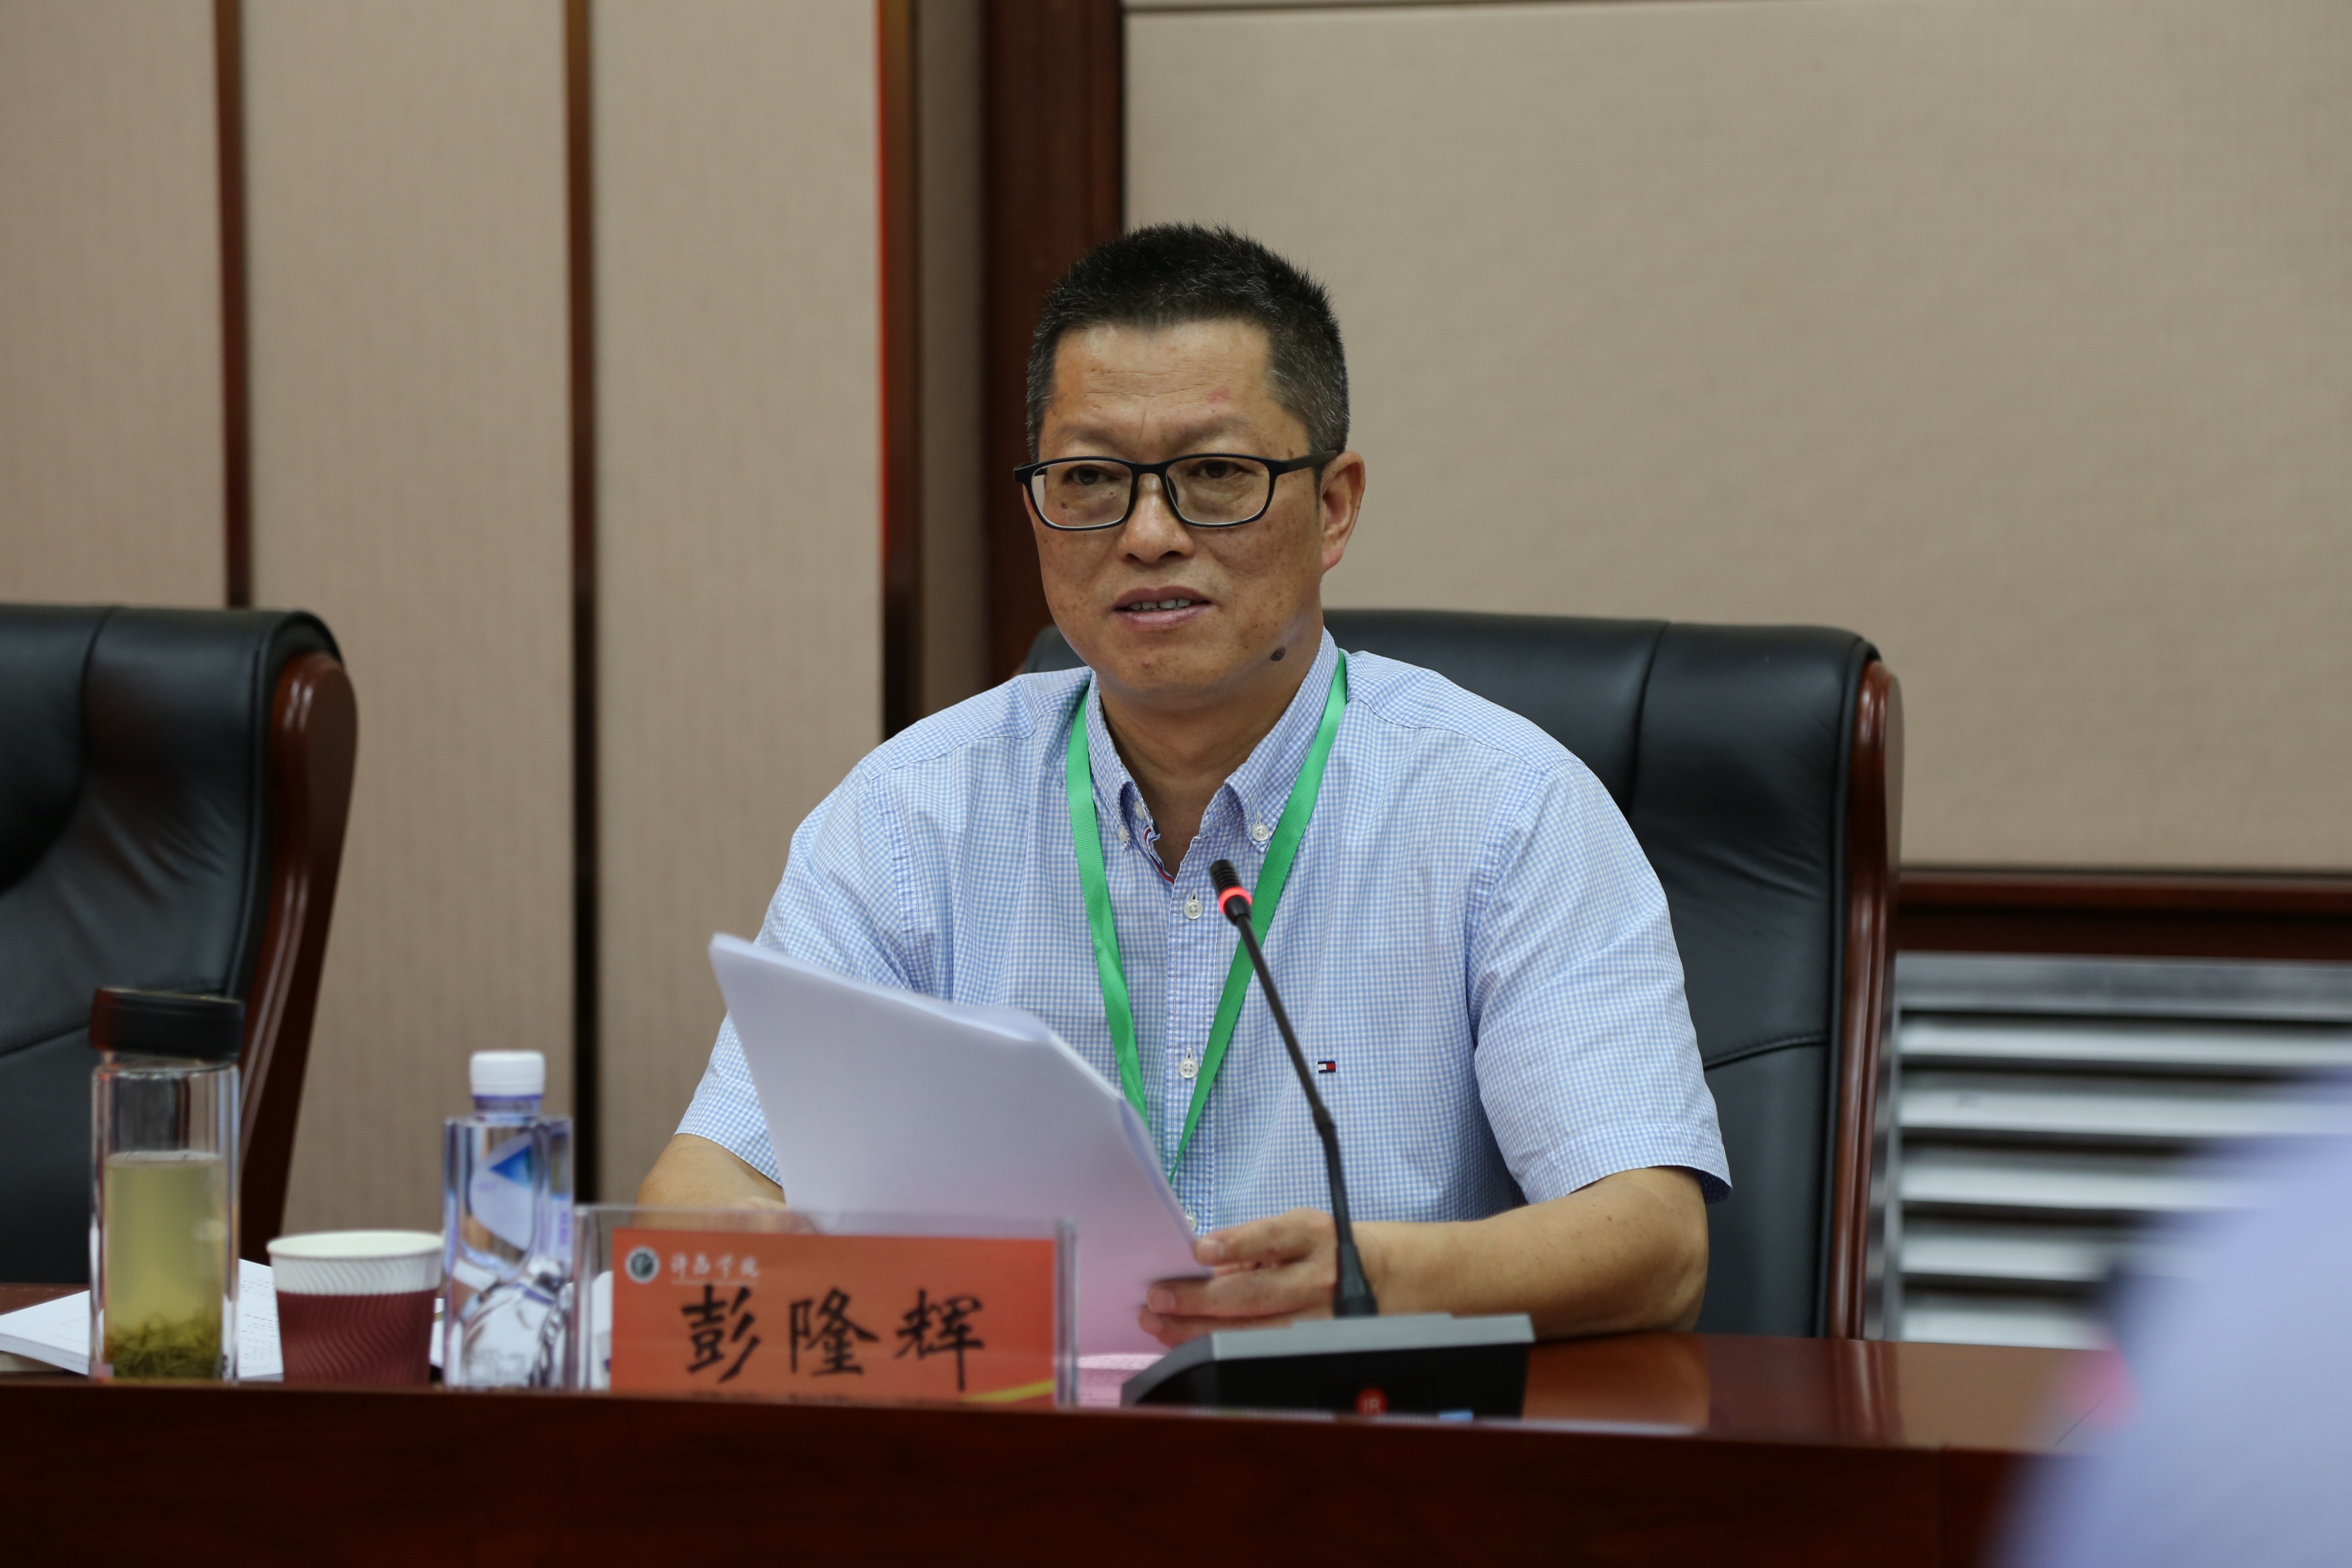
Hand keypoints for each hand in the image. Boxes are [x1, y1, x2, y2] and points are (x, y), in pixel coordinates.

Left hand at [1139, 1207, 1354, 1346]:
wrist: (1381, 1276)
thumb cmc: (1322, 1248)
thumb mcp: (1293, 1228)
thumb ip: (1249, 1242)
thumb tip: (1200, 1259)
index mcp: (1311, 1236)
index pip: (1270, 1239)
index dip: (1234, 1246)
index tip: (1198, 1252)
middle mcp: (1316, 1278)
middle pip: (1254, 1294)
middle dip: (1199, 1299)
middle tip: (1157, 1300)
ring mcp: (1316, 1319)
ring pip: (1252, 1332)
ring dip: (1198, 1330)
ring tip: (1160, 1325)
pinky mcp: (1311, 1346)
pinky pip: (1258, 1351)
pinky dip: (1218, 1347)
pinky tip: (1188, 1343)